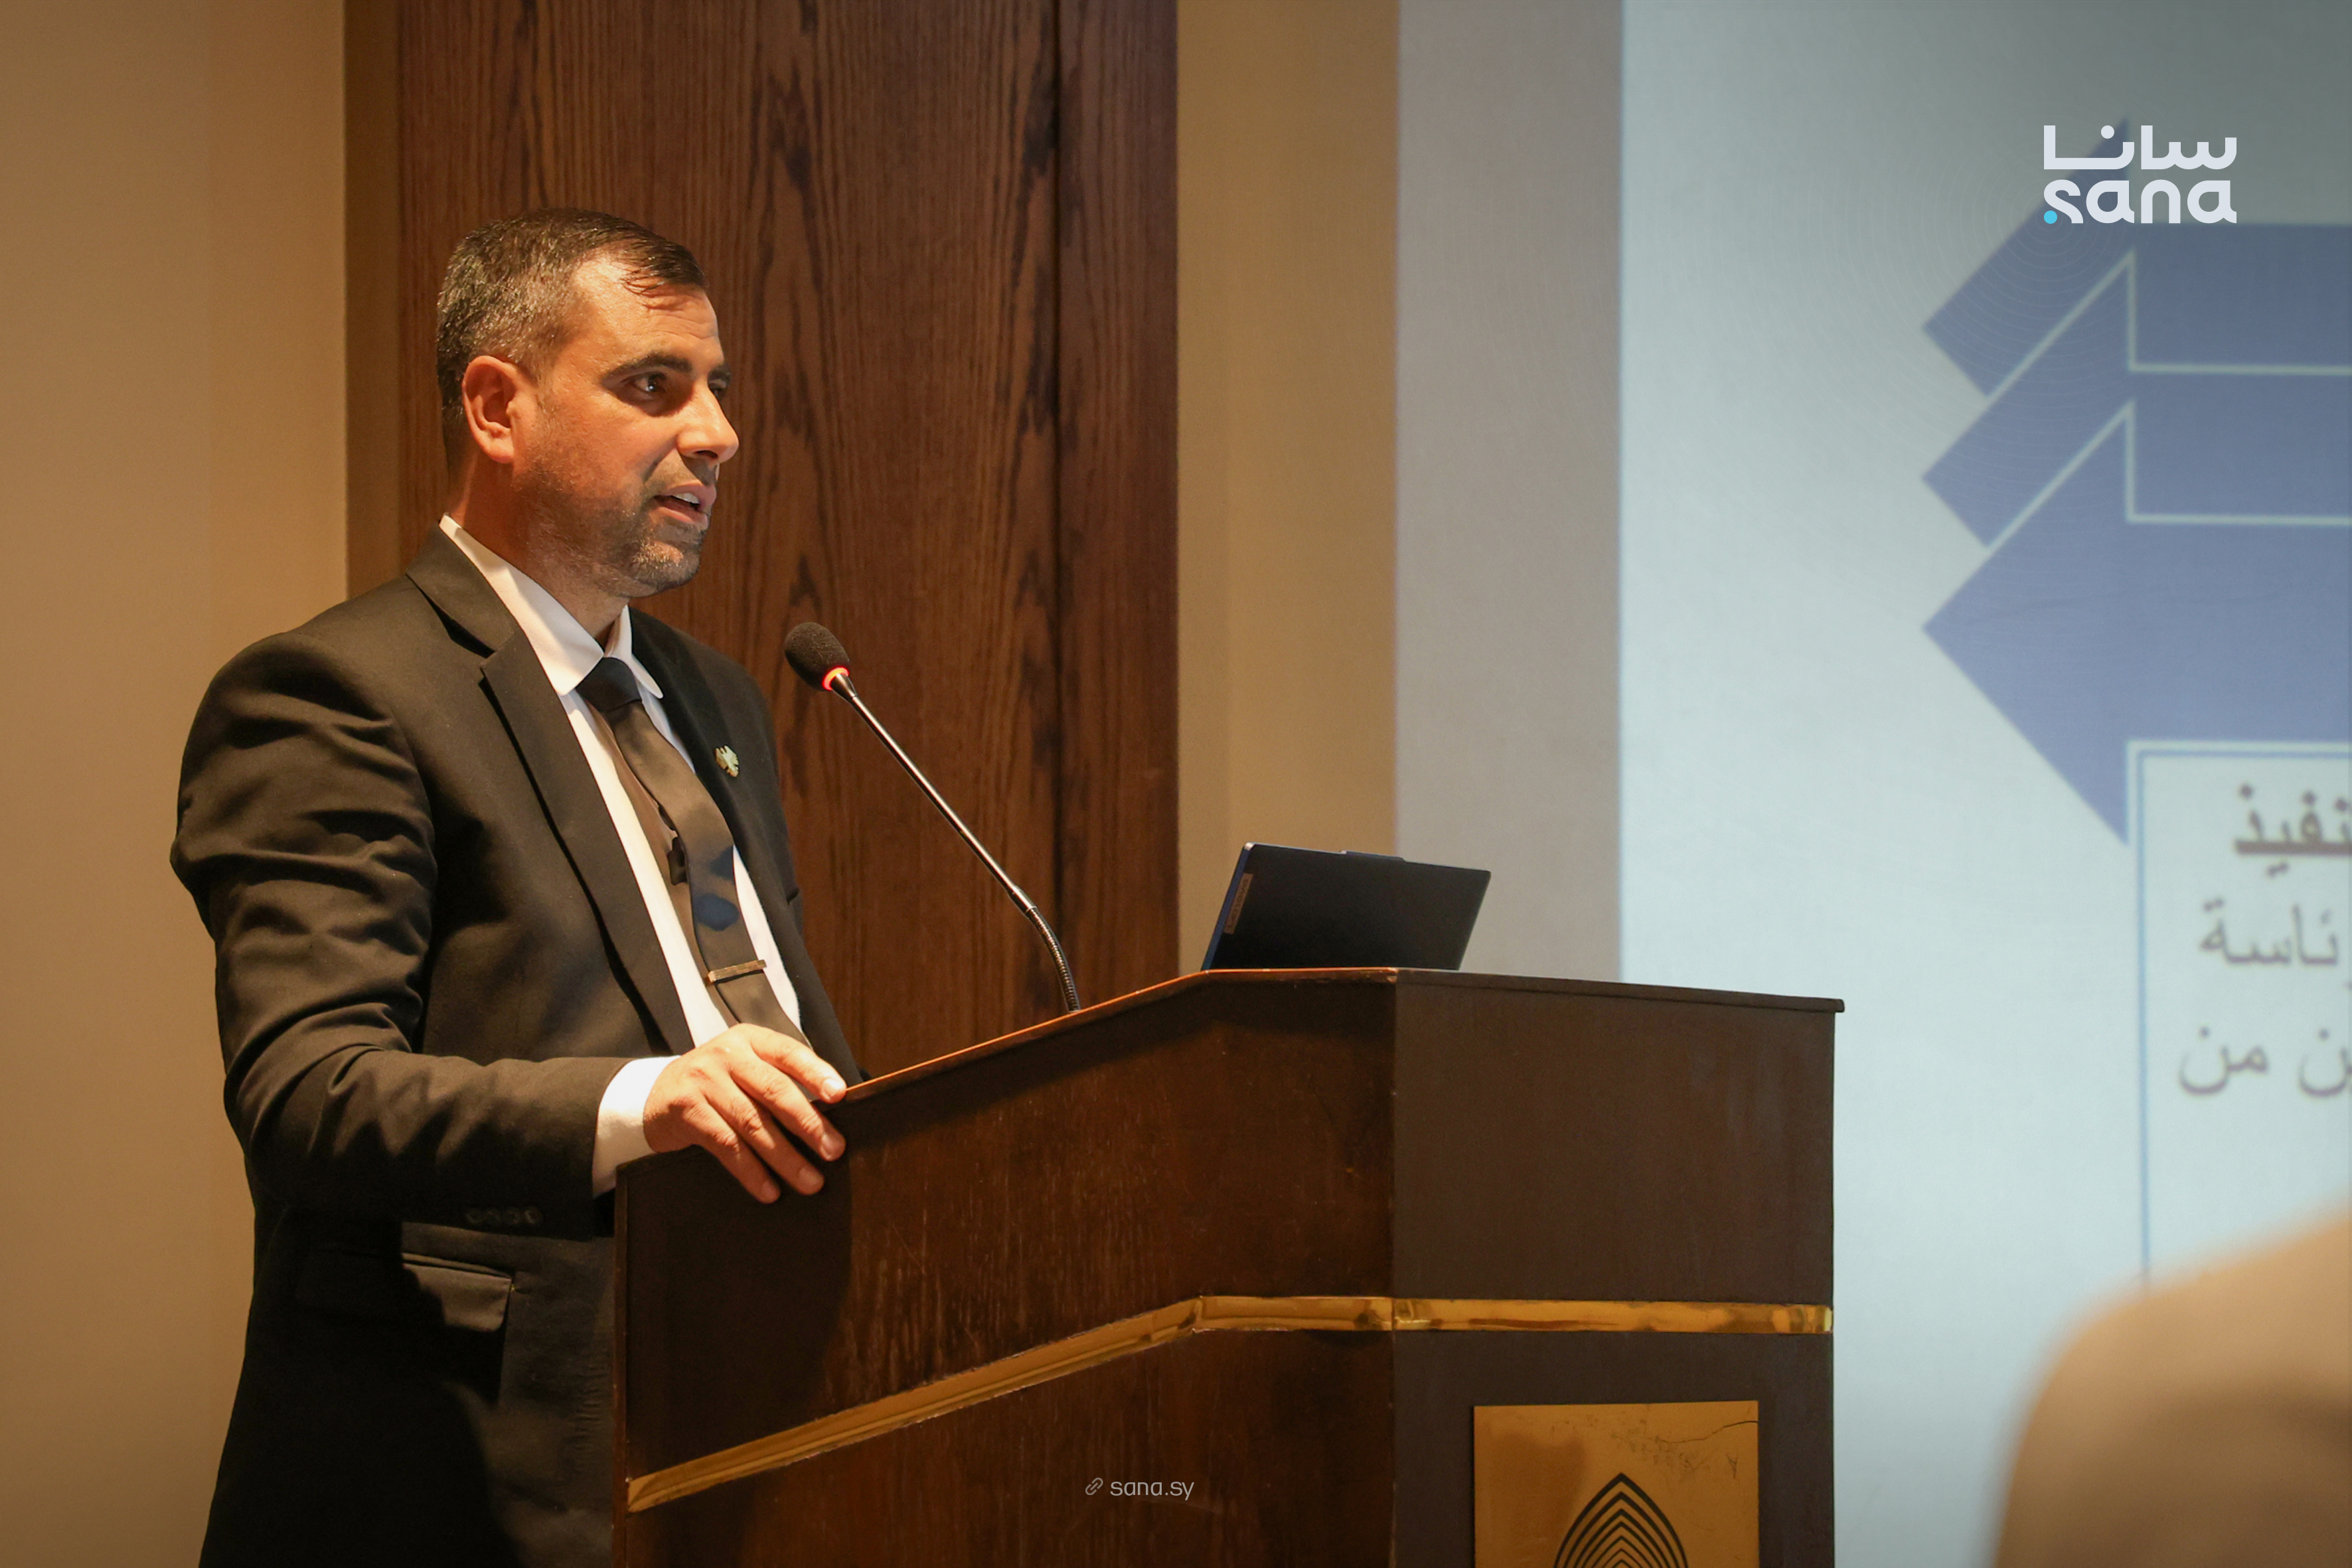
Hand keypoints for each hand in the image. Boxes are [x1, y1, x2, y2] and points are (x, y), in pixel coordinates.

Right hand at [642, 1025, 846, 1201]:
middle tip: (833, 1151)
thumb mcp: (747, 1070)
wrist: (658, 1095)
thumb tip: (832, 1118)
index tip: (840, 1095)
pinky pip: (725, 1145)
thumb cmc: (720, 1085)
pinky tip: (768, 1190)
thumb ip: (781, 1082)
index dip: (816, 1072)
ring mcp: (704, 1080)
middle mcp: (728, 1055)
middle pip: (774, 1090)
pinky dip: (750, 1171)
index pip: (789, 1052)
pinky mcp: (686, 1110)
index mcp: (752, 1040)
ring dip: (784, 1157)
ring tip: (809, 1181)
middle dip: (808, 1123)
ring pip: (752, 1122)